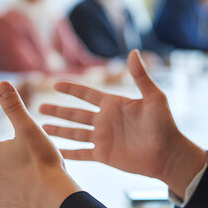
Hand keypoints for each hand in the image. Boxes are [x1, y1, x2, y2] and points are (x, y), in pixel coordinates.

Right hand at [40, 50, 207, 197]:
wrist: (168, 154)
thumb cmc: (165, 124)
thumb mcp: (154, 97)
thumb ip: (140, 77)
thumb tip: (133, 52)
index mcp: (113, 105)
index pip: (87, 94)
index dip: (72, 89)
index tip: (56, 83)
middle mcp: (104, 120)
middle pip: (75, 114)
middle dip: (57, 110)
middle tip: (39, 107)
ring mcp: (103, 138)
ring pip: (74, 132)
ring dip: (58, 130)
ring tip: (40, 127)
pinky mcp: (104, 155)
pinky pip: (82, 154)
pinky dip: (69, 153)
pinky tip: (55, 151)